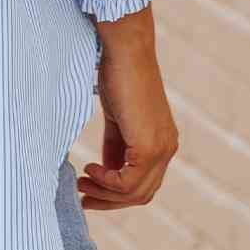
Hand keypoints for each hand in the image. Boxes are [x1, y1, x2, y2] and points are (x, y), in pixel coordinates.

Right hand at [76, 4, 178, 210]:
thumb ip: (117, 145)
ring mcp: (161, 148)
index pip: (143, 183)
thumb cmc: (118, 74)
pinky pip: (128, 181)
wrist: (125, 50)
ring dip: (105, 193)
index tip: (89, 189)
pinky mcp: (149, 146)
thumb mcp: (117, 117)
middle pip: (141, 194)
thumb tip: (108, 169)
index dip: (116, 192)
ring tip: (82, 185)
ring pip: (136, 192)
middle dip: (109, 199)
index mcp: (162, 141)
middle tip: (83, 197)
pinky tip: (90, 169)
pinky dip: (107, 181)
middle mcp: (167, 148)